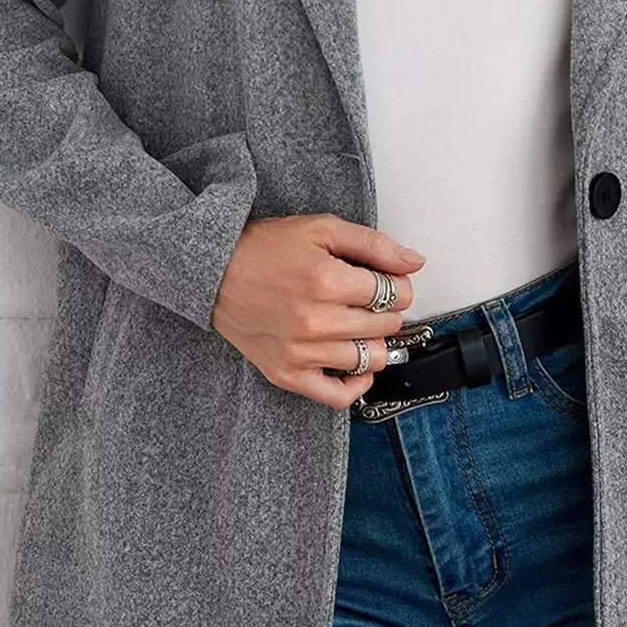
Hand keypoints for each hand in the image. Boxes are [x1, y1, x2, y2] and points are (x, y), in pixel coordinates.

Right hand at [211, 212, 425, 408]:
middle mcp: (315, 321)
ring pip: (370, 360)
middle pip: (386, 326)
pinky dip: (356, 385)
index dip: (400, 284)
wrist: (212, 272)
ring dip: (375, 342)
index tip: (388, 281)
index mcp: (326, 281)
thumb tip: (414, 261)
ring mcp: (301, 352)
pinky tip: (355, 364)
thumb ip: (373, 244)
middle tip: (370, 299)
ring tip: (360, 325)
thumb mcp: (321, 229)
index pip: (395, 293)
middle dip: (388, 309)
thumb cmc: (263, 249)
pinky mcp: (286, 374)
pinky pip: (337, 397)